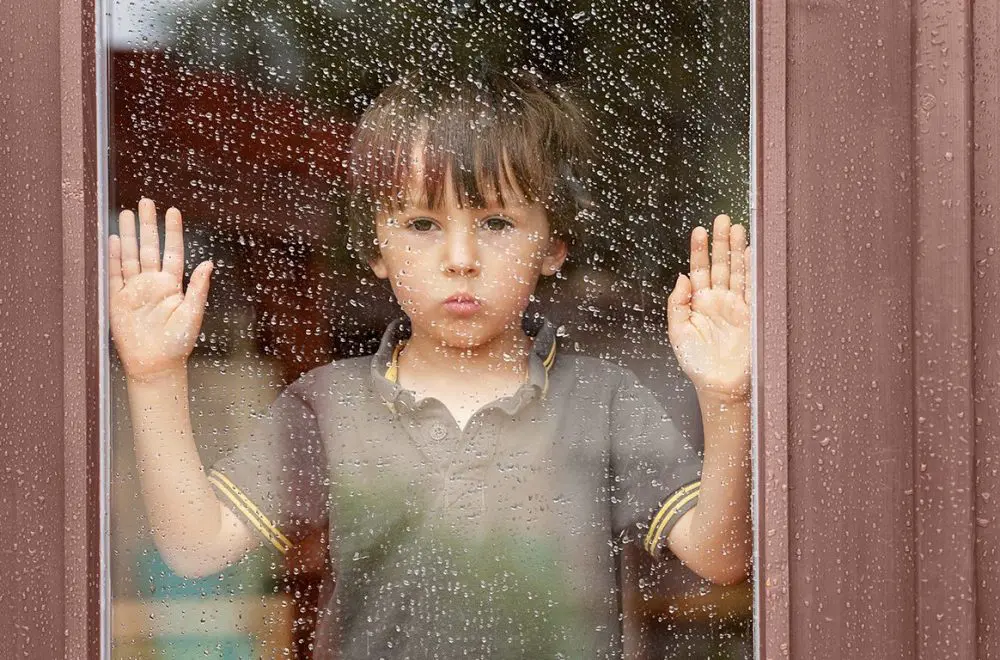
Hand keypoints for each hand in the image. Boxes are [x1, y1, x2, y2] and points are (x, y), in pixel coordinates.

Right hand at [109, 198, 213, 381]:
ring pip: (131, 256)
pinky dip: (114, 257)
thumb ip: (199, 288)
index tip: (173, 211)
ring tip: (126, 213)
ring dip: (129, 235)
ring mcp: (134, 290)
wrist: (155, 364)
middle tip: (146, 202)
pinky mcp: (118, 300)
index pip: (172, 252)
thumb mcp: (193, 314)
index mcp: (173, 285)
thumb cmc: (178, 343)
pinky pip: (115, 274)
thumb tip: (209, 263)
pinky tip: (113, 240)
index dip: (172, 232)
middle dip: (148, 225)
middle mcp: (153, 284)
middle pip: (149, 247)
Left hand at [667, 214, 750, 400]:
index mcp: (698, 304)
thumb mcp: (678, 333)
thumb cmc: (697, 364)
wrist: (721, 387)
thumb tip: (682, 277)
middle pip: (721, 265)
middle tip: (722, 219)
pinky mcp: (752, 315)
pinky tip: (753, 254)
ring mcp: (737, 307)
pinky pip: (753, 289)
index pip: (699, 270)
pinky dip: (753, 271)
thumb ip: (677, 304)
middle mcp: (719, 301)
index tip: (699, 230)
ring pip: (738, 272)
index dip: (699, 251)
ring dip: (738, 251)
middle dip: (721, 243)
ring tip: (737, 228)